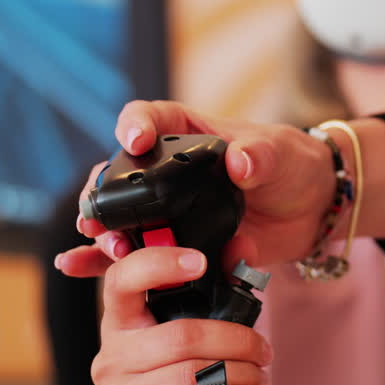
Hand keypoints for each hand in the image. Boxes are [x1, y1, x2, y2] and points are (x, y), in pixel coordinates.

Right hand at [58, 103, 335, 274]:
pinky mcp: (174, 245)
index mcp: (185, 134)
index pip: (148, 118)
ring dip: (104, 232)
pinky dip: (100, 261)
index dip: (135, 125)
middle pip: (117, 174)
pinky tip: (74, 267)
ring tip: (109, 248)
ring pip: (119, 217)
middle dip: (102, 193)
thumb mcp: (280, 154)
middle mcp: (166, 171)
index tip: (135, 141)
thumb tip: (241, 160)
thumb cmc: (291, 165)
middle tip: (100, 215)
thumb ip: (261, 156)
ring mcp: (167, 211)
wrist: (310, 210)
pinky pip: (132, 254)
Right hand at [85, 246, 271, 384]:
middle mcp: (112, 356)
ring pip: (193, 376)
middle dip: (236, 341)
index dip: (159, 264)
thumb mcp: (179, 334)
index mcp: (119, 322)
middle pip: (182, 336)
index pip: (122, 279)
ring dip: (241, 375)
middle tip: (263, 349)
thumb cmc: (168, 382)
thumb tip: (244, 246)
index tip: (199, 262)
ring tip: (261, 377)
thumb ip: (212, 288)